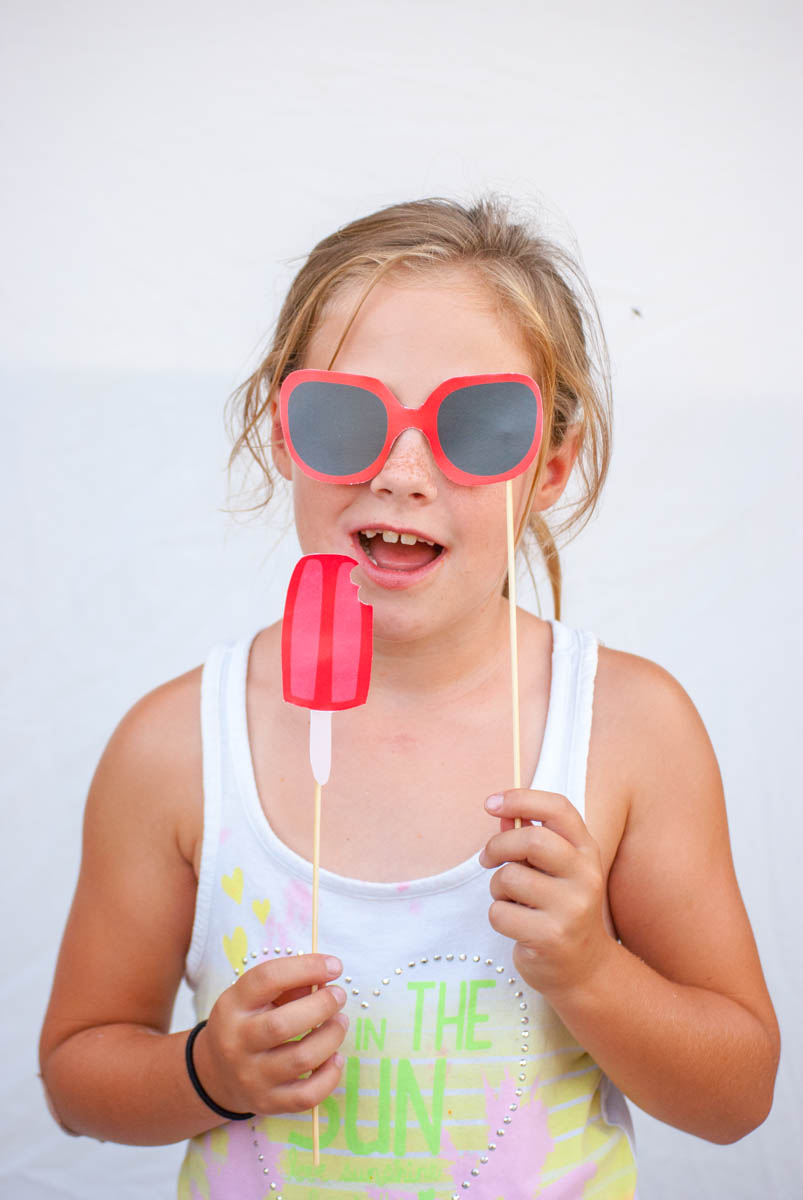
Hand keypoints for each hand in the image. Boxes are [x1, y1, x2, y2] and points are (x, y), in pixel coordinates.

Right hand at [192, 953, 347, 1116]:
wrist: (215, 1073)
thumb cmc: (246, 1023)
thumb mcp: (253, 996)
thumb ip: (288, 983)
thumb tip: (327, 976)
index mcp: (233, 1006)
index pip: (267, 979)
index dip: (306, 968)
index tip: (334, 966)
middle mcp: (237, 1042)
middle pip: (283, 1024)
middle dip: (322, 1006)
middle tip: (339, 996)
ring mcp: (251, 1076)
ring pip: (301, 1059)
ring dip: (331, 1037)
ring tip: (340, 1022)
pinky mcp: (268, 1102)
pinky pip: (307, 1096)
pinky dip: (330, 1075)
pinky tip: (335, 1058)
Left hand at [479, 790, 609, 998]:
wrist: (584, 968)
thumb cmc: (560, 907)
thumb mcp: (552, 869)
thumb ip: (528, 838)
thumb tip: (499, 811)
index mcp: (586, 850)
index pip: (558, 809)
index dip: (521, 799)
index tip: (491, 803)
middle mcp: (585, 875)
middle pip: (531, 840)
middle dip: (498, 846)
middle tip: (487, 858)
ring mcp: (571, 908)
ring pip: (510, 877)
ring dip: (497, 887)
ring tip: (512, 900)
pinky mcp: (551, 936)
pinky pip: (500, 912)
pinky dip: (498, 916)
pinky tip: (517, 925)